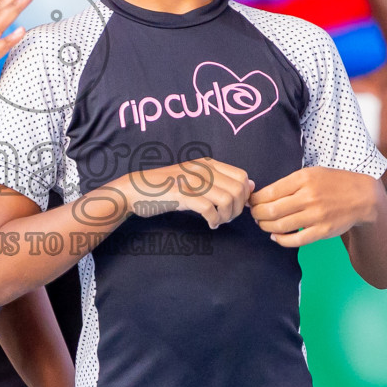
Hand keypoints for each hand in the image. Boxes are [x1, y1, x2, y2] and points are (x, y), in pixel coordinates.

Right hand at [112, 158, 252, 229]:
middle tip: (226, 217)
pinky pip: (210, 209)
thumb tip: (250, 185)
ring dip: (227, 216)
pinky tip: (209, 223)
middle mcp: (202, 169)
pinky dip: (214, 220)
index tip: (236, 206)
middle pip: (238, 189)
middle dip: (238, 208)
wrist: (137, 190)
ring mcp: (192, 181)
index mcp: (207, 163)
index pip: (242, 176)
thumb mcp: (195, 178)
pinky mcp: (182, 195)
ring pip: (227, 200)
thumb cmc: (167, 187)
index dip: (244, 195)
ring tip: (217, 221)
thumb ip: (220, 179)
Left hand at [248, 167, 379, 247]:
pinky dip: (280, 240)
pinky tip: (275, 236)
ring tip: (262, 224)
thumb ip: (289, 183)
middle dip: (256, 215)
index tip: (251, 202)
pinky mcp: (322, 231)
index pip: (269, 193)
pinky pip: (295, 240)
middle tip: (254, 215)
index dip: (255, 200)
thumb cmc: (333, 183)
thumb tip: (262, 195)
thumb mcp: (311, 173)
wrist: (362, 197)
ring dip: (265, 227)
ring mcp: (316, 215)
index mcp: (304, 179)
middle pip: (271, 211)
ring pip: (280, 226)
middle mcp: (309, 197)